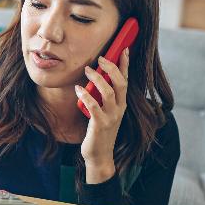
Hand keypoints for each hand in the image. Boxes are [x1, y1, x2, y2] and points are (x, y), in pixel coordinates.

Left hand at [74, 48, 129, 183]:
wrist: (99, 155)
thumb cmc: (99, 131)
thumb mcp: (104, 112)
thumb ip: (102, 97)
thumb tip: (95, 78)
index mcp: (121, 104)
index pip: (126, 80)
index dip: (125, 64)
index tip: (124, 49)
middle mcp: (119, 109)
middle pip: (120, 83)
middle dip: (111, 67)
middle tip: (100, 58)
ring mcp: (111, 117)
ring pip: (108, 92)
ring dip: (97, 79)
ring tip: (87, 71)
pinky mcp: (100, 124)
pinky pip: (94, 106)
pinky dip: (85, 96)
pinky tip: (78, 89)